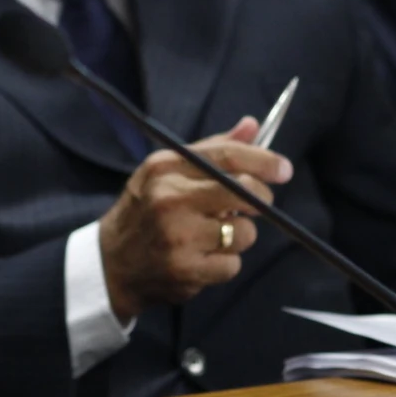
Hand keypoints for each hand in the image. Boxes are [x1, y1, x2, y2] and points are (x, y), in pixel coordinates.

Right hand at [98, 117, 293, 322]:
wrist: (111, 263)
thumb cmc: (146, 210)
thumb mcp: (167, 172)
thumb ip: (212, 149)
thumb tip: (253, 126)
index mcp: (165, 167)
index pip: (227, 155)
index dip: (264, 161)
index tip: (284, 170)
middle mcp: (169, 198)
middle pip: (245, 192)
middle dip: (261, 200)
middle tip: (256, 206)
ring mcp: (177, 236)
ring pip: (244, 233)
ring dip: (238, 236)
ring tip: (212, 236)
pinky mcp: (185, 270)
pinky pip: (232, 265)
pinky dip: (224, 264)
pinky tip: (201, 258)